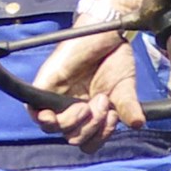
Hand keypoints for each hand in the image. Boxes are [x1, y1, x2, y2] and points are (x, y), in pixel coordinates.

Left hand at [28, 0, 153, 147]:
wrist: (105, 29)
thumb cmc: (114, 57)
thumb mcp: (126, 86)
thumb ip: (128, 107)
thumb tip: (138, 124)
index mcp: (89, 113)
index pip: (87, 141)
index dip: (98, 138)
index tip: (112, 118)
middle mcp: (72, 108)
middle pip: (71, 137)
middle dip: (90, 127)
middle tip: (103, 103)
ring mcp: (57, 97)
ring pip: (53, 128)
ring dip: (73, 122)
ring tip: (90, 102)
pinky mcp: (44, 84)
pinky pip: (33, 109)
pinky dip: (42, 116)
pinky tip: (53, 113)